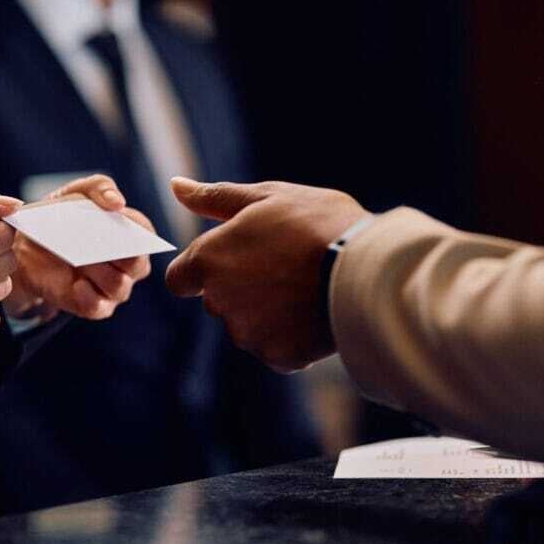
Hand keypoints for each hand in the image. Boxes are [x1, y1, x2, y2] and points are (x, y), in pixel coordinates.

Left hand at [4, 174, 153, 320]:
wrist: (26, 246)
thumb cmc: (61, 216)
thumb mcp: (77, 192)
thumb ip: (100, 188)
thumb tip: (118, 203)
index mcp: (130, 233)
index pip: (145, 234)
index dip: (134, 230)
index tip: (115, 220)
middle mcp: (127, 263)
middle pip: (137, 265)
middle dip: (120, 254)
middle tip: (97, 241)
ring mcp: (110, 287)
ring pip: (119, 287)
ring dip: (100, 272)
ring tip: (80, 260)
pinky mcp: (91, 305)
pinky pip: (99, 308)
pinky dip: (90, 297)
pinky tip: (77, 285)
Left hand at [165, 177, 367, 371]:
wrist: (366, 270)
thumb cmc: (317, 224)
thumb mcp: (266, 197)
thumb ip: (215, 198)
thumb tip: (176, 186)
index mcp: (208, 261)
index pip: (179, 279)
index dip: (202, 269)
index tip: (233, 258)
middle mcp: (219, 302)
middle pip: (216, 301)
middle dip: (239, 288)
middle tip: (282, 265)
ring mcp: (248, 334)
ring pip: (246, 327)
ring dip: (265, 312)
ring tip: (303, 287)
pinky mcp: (277, 357)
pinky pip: (275, 348)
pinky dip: (290, 335)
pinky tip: (313, 311)